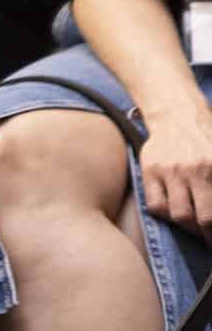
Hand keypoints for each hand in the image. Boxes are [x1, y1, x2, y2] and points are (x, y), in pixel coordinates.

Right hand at [139, 103, 211, 237]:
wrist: (177, 114)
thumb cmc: (207, 140)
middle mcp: (195, 170)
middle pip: (205, 219)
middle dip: (210, 236)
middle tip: (210, 240)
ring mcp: (170, 171)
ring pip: (180, 215)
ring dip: (191, 229)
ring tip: (196, 230)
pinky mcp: (150, 170)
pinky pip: (156, 205)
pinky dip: (166, 215)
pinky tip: (174, 213)